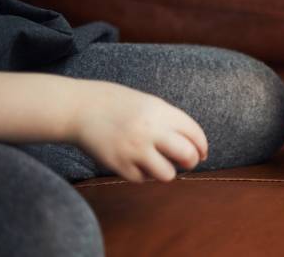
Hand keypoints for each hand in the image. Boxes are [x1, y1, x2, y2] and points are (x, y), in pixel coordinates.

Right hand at [69, 80, 208, 182]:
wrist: (80, 108)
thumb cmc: (119, 105)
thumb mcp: (150, 104)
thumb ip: (170, 122)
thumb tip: (194, 145)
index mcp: (161, 112)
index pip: (194, 133)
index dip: (202, 146)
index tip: (202, 153)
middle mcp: (150, 131)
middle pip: (187, 156)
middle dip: (191, 161)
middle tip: (186, 162)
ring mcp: (134, 150)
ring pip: (167, 174)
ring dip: (167, 171)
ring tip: (159, 163)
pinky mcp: (118, 165)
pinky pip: (142, 179)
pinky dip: (143, 174)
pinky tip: (137, 162)